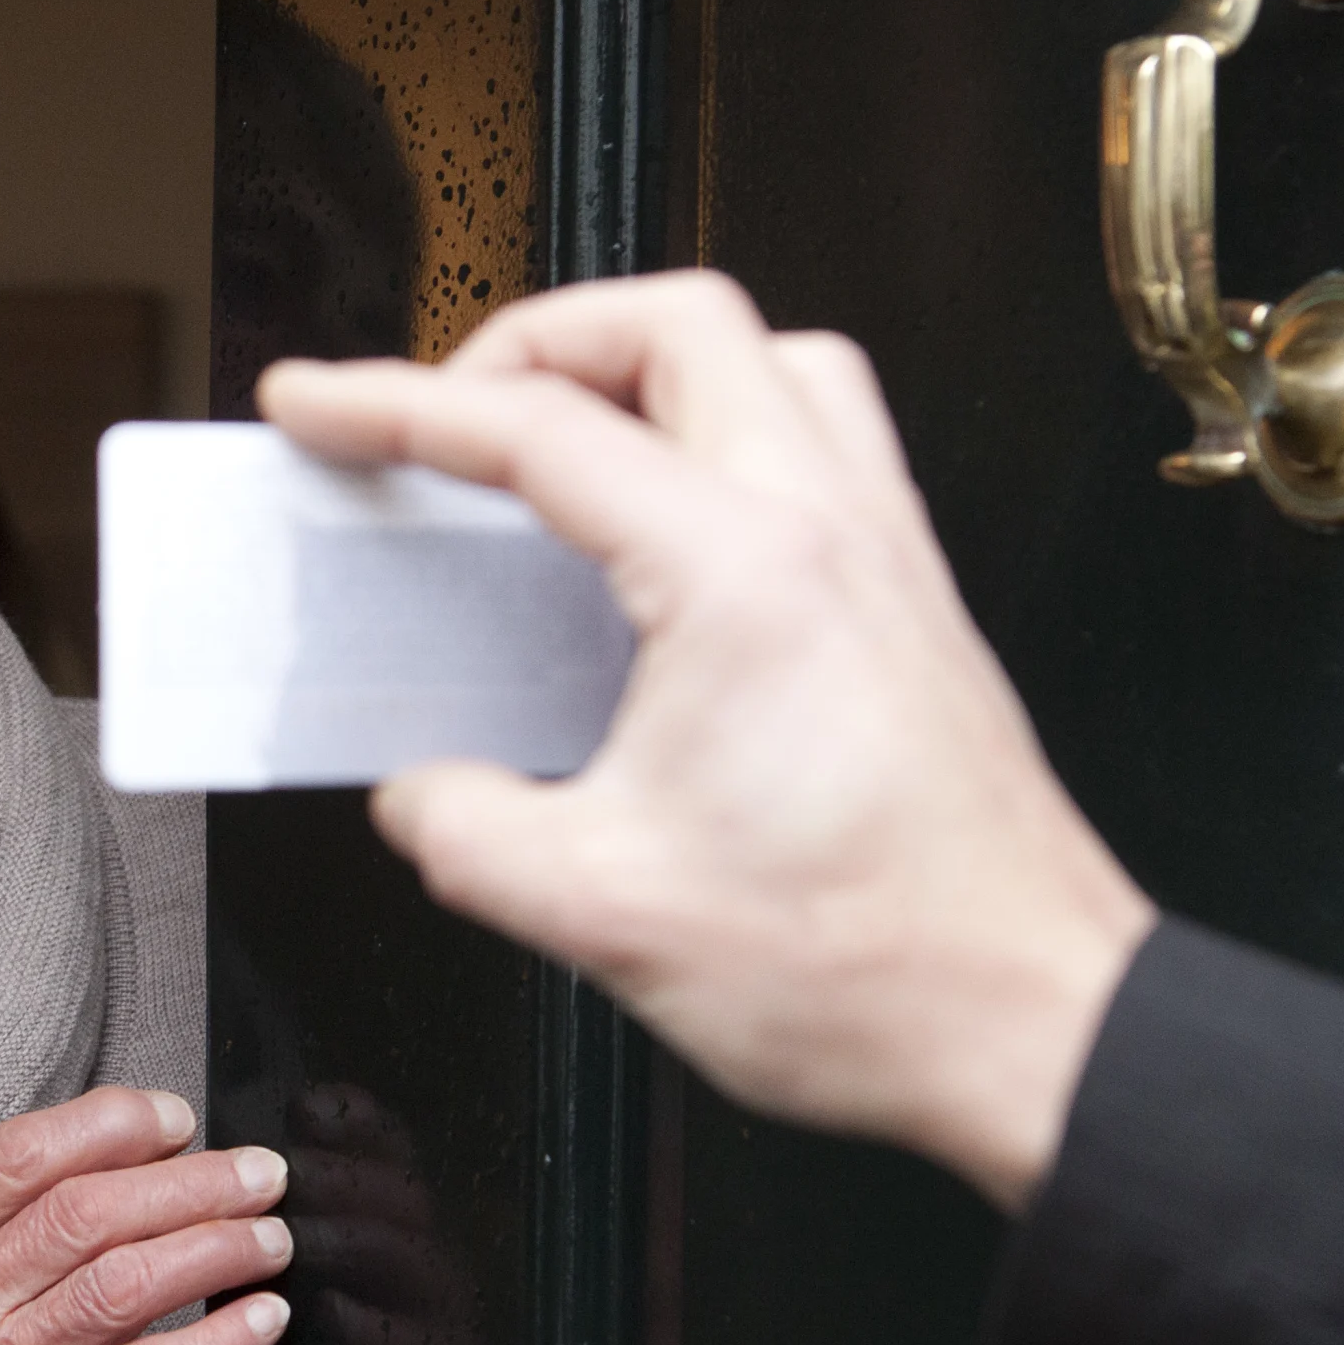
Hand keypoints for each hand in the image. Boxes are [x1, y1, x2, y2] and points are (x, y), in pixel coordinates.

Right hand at [0, 1087, 291, 1344]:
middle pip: (90, 1211)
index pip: (22, 1154)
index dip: (116, 1125)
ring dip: (220, 1249)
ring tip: (270, 1239)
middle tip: (258, 1175)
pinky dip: (217, 1341)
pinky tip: (260, 1319)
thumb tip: (119, 1165)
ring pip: (127, 1282)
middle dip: (195, 1182)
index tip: (176, 1122)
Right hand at [255, 271, 1157, 1207]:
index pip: (536, 428)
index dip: (394, 405)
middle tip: (447, 413)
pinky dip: (726, 434)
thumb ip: (468, 832)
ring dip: (650, 365)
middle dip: (534, 337)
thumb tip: (424, 793)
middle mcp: (827, 529)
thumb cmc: (867, 969)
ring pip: (770, 358)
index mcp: (740, 574)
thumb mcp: (601, 912)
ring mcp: (887, 555)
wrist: (1029, 1023)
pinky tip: (669, 530)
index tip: (314, 405)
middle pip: (672, 321)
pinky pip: (821, 443)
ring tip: (562, 437)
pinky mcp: (914, 603)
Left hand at [279, 1084, 480, 1344]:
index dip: (357, 1127)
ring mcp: (444, 1322)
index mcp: (399, 1234)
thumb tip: (242, 1172)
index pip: (390, 1160)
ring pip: (411, 1262)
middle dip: (346, 1177)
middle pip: (405, 1200)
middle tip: (290, 1169)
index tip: (315, 1107)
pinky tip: (333, 1314)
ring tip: (297, 1237)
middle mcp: (428, 1268)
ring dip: (351, 1242)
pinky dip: (371, 1328)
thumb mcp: (327, 1283)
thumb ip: (298, 1226)